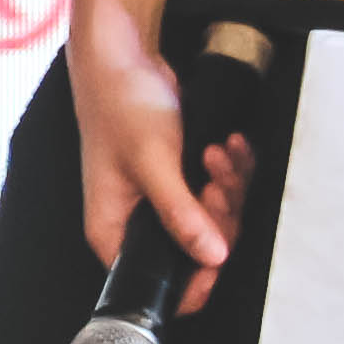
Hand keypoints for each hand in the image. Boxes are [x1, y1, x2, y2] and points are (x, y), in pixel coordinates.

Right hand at [67, 33, 253, 314]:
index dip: (195, 279)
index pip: (158, 285)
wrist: (124, 58)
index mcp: (113, 232)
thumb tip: (212, 257)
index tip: (220, 254)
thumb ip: (181, 214)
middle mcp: (136, 223)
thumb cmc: (120, 106)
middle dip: (217, 215)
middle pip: (197, 251)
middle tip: (214, 184)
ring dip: (227, 185)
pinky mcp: (181, 180)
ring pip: (215, 220)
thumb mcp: (153, 162)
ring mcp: (161, 201)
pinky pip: (219, 192)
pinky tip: (225, 146)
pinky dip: (229, 169)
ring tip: (216, 154)